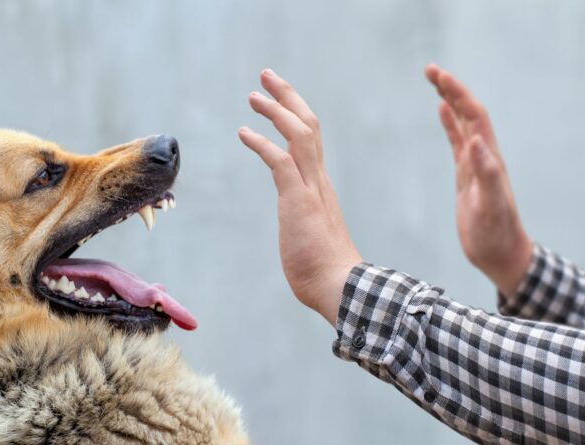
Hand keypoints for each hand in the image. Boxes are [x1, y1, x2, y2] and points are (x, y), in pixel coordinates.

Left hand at [239, 69, 361, 324]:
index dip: (294, 114)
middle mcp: (318, 180)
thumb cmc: (324, 271)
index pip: (310, 140)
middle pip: (308, 125)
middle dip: (287, 97)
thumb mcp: (309, 236)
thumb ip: (304, 222)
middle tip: (267, 77)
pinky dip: (262, 143)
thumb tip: (299, 229)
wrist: (340, 288)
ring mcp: (310, 189)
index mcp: (320, 186)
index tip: (279, 99)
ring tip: (254, 95)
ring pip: (299, 134)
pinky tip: (244, 132)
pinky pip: (280, 162)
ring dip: (276, 110)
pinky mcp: (298, 201)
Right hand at [425, 64, 532, 295]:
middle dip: (451, 89)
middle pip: (468, 112)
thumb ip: (486, 173)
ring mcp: (474, 164)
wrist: (499, 253)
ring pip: (462, 123)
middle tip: (429, 69)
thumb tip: (476, 139)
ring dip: (450, 100)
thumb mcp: (490, 205)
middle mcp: (484, 155)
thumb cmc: (495, 233)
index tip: (438, 76)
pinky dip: (449, 124)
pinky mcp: (466, 175)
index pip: (474, 116)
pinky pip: (457, 142)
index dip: (458, 94)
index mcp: (489, 158)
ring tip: (434, 81)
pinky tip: (441, 112)